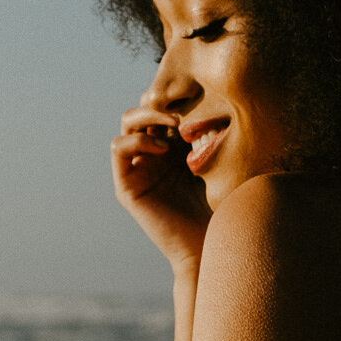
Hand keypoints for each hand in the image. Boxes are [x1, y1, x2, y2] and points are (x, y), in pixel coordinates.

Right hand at [111, 106, 209, 273]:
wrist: (211, 244)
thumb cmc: (222, 206)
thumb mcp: (217, 160)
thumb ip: (206, 131)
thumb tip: (210, 96)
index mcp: (174, 147)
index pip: (163, 108)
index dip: (175, 98)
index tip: (199, 98)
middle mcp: (152, 155)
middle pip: (142, 109)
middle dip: (159, 103)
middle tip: (182, 111)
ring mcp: (137, 169)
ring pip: (127, 123)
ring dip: (147, 117)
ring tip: (174, 126)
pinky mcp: (126, 186)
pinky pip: (118, 149)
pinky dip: (137, 141)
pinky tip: (163, 150)